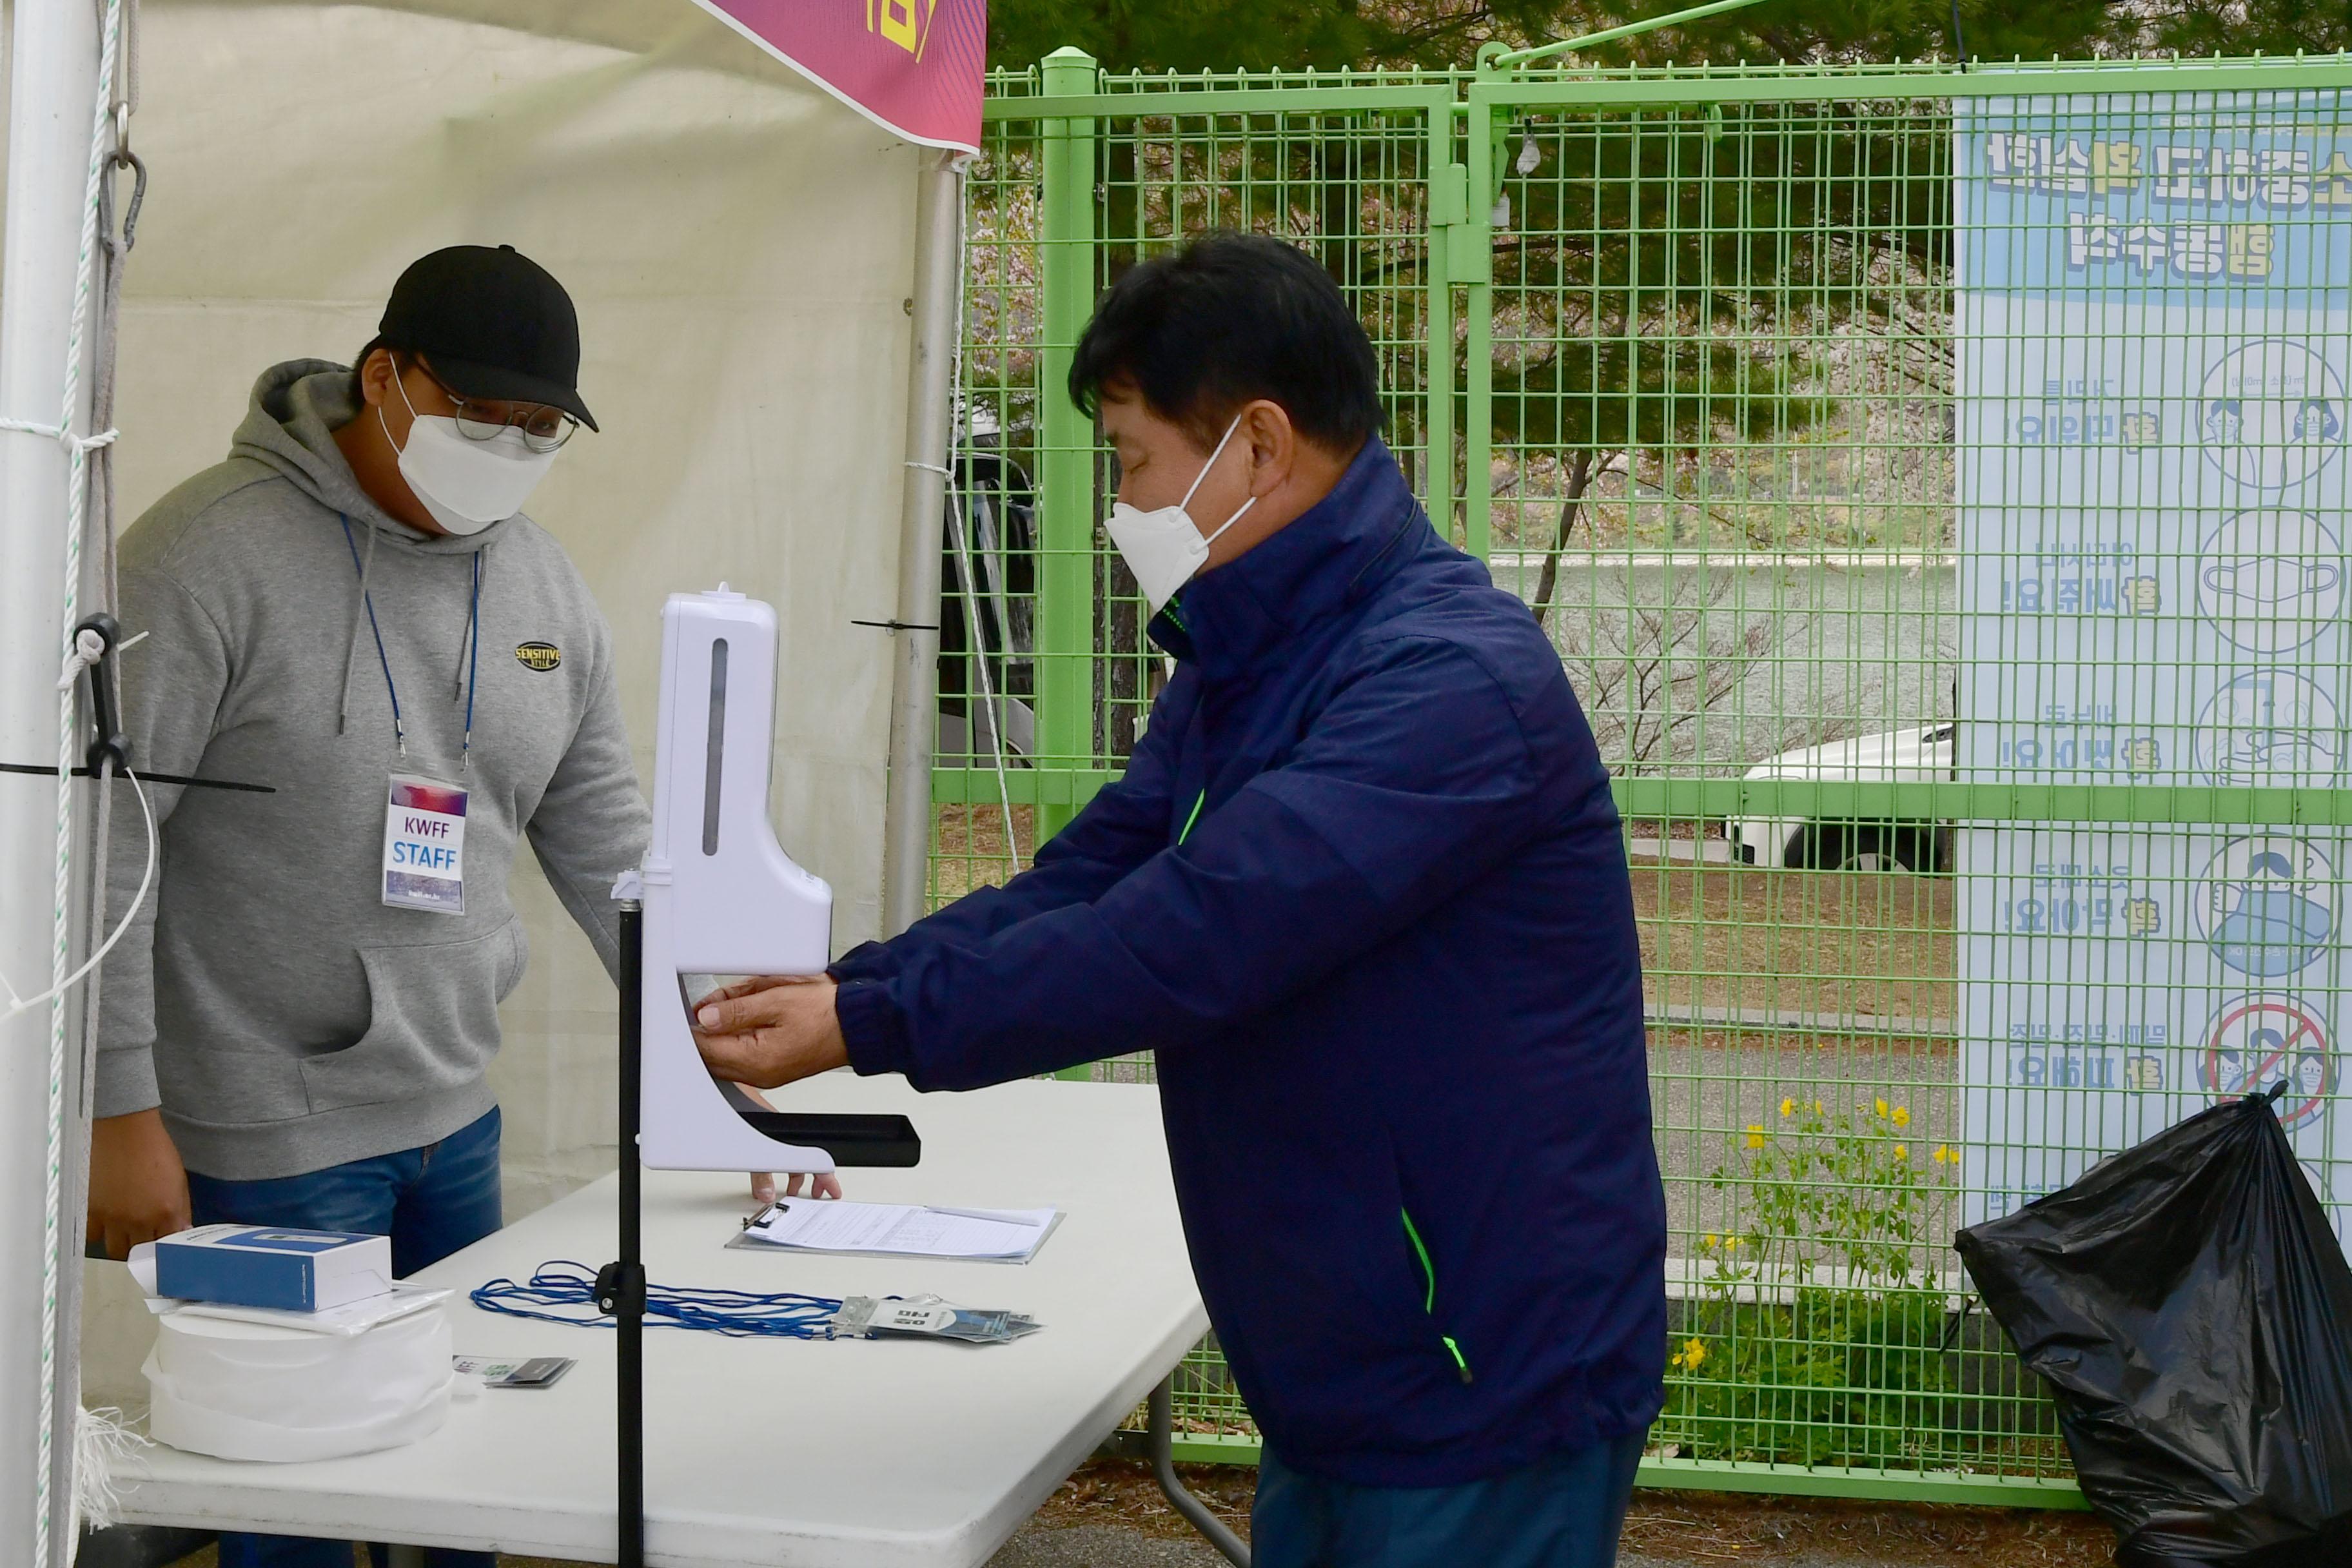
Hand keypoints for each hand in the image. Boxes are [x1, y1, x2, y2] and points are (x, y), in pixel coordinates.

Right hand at [87, 1108, 191, 1259]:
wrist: (125, 1131)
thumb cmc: (156, 1151)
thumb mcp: (179, 1180)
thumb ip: (181, 1210)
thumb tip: (182, 1232)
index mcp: (166, 1212)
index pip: (167, 1246)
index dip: (166, 1249)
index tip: (164, 1248)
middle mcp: (139, 1220)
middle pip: (141, 1252)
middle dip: (145, 1248)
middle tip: (145, 1237)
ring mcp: (113, 1218)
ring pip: (116, 1249)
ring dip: (123, 1243)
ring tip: (126, 1230)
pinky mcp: (92, 1211)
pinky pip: (93, 1236)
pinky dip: (99, 1233)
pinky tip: (107, 1221)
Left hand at [693, 975, 848, 1091]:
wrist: (857, 1023)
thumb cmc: (826, 1012)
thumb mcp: (777, 999)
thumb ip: (737, 1009)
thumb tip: (706, 1016)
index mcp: (757, 1059)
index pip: (707, 1048)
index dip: (692, 1028)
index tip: (688, 1010)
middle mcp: (760, 1074)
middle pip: (712, 1059)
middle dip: (704, 1032)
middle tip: (702, 1007)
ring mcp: (767, 1075)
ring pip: (725, 1059)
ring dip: (719, 1036)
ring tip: (724, 1007)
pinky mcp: (775, 1069)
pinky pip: (742, 1059)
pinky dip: (734, 1041)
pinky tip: (740, 1020)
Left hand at [732, 1081, 841, 1203]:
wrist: (737, 1093)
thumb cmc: (749, 1110)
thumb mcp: (754, 1152)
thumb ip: (760, 1176)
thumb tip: (766, 1194)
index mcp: (793, 1140)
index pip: (818, 1163)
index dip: (827, 1179)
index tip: (834, 1191)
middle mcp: (789, 1137)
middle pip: (809, 1162)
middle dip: (814, 1180)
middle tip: (816, 1192)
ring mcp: (779, 1135)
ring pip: (794, 1159)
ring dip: (795, 1175)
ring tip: (791, 1188)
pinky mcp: (768, 1133)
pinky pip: (779, 1155)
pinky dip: (779, 1167)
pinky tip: (769, 1174)